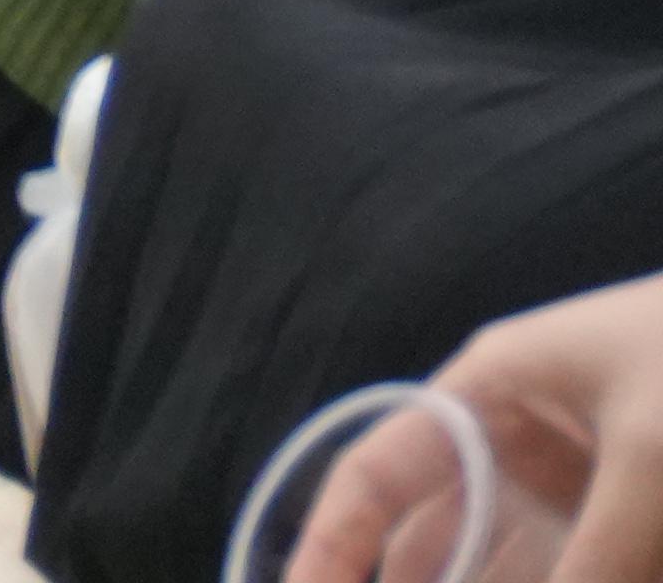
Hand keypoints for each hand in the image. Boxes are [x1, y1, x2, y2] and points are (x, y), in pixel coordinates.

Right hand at [296, 272, 662, 582]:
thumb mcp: (652, 458)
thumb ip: (600, 557)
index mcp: (486, 393)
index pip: (374, 477)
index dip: (328, 545)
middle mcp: (515, 441)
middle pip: (435, 539)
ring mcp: (575, 481)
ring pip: (505, 564)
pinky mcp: (636, 514)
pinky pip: (580, 569)